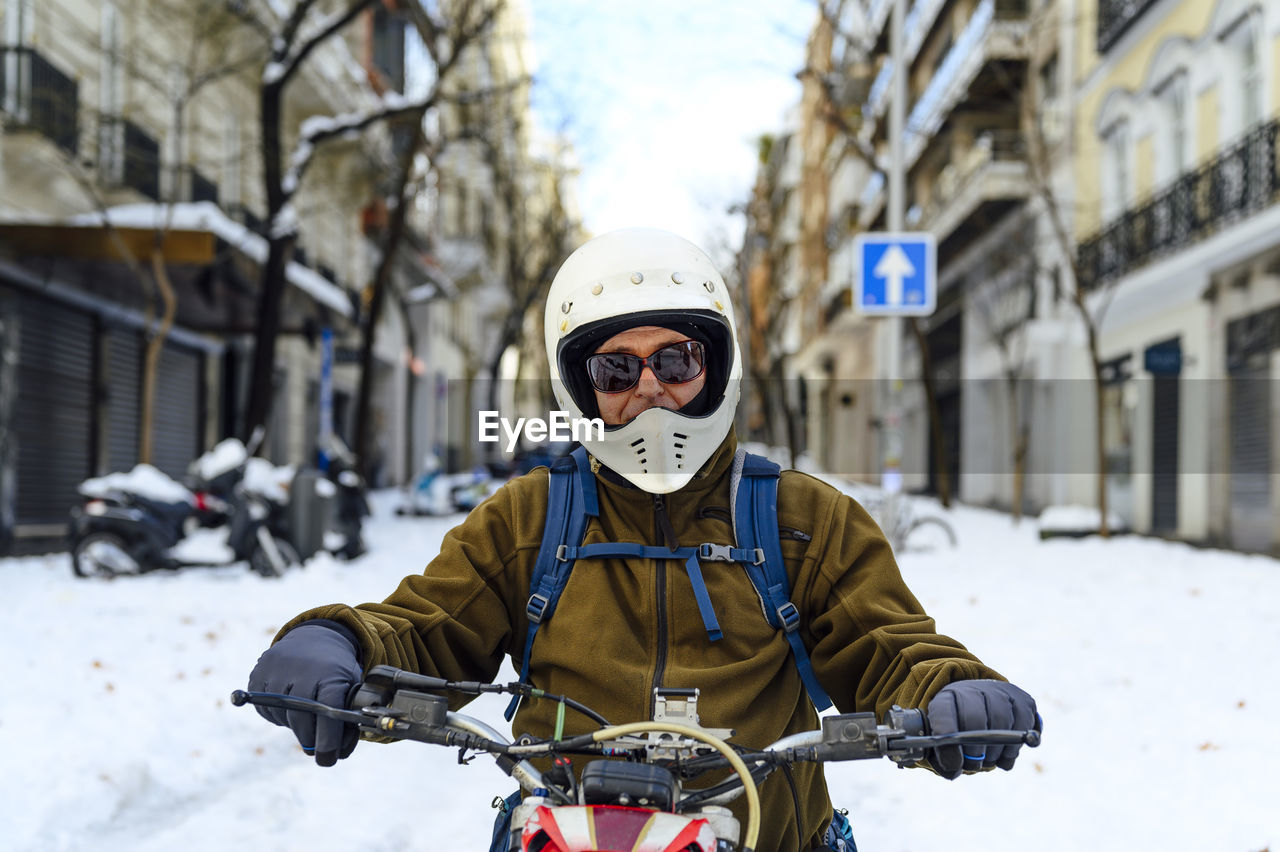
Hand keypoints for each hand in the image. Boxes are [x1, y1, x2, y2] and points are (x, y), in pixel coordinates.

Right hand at [247, 620, 362, 765]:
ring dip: (293, 726)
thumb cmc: (337, 670)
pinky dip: (277, 715)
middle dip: (310, 739)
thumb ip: (348, 717)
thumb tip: (340, 753)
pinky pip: (264, 708)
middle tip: (317, 750)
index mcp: (330, 672)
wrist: (315, 637)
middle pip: (301, 717)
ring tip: (307, 718)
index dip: (328, 739)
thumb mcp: (351, 686)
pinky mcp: (258, 674)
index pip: (328, 710)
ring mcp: (277, 670)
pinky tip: (290, 706)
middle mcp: (302, 669)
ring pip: (281, 715)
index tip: (327, 759)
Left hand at [925, 679, 1038, 778]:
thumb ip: (944, 758)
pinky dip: (1014, 749)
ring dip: (995, 752)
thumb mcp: (945, 742)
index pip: (943, 711)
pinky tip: (1004, 756)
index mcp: (947, 698)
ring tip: (988, 760)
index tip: (953, 763)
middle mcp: (973, 689)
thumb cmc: (960, 731)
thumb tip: (954, 767)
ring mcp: (999, 692)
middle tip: (973, 765)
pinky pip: (1023, 727)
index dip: (947, 736)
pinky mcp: (1023, 700)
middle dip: (975, 751)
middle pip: (975, 718)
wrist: (984, 708)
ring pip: (1001, 723)